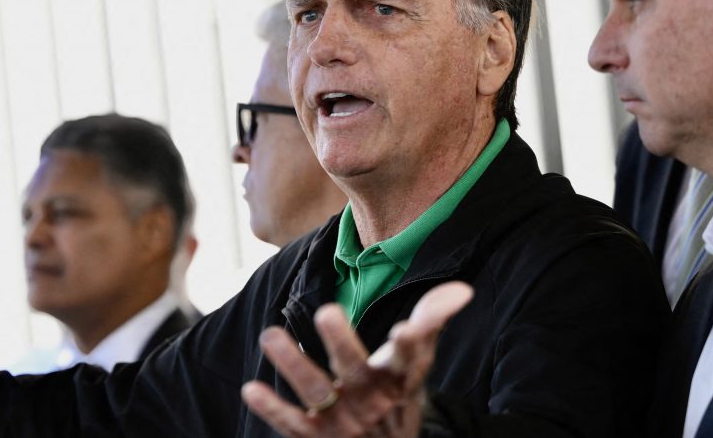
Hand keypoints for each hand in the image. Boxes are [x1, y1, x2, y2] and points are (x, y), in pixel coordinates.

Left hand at [242, 281, 472, 437]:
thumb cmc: (395, 393)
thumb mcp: (414, 363)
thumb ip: (431, 321)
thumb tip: (462, 290)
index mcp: (399, 381)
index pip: (409, 362)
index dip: (409, 346)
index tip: (404, 329)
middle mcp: (371, 400)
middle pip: (357, 371)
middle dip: (342, 343)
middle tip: (327, 311)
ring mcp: (342, 420)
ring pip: (317, 393)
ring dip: (293, 365)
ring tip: (269, 334)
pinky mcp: (315, 436)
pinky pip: (292, 423)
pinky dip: (273, 409)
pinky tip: (250, 388)